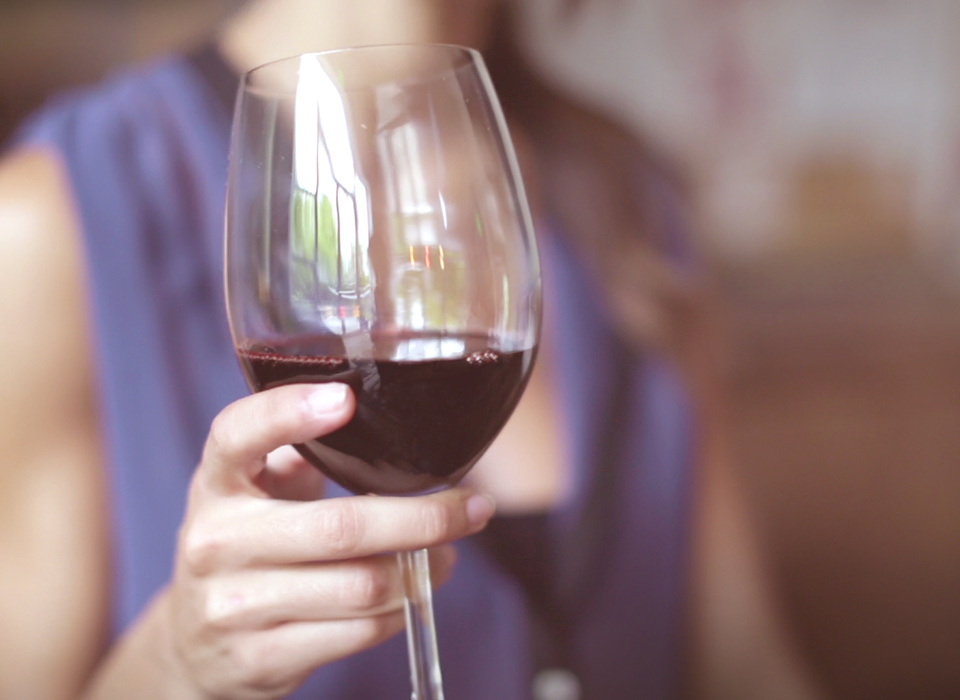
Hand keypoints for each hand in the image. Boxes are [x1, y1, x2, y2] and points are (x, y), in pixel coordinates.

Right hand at [162, 383, 495, 699]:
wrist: (193, 642)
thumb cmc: (245, 544)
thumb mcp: (253, 489)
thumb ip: (297, 449)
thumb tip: (383, 421)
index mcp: (216, 483)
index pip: (237, 435)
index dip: (289, 412)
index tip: (345, 398)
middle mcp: (216, 541)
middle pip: (341, 527)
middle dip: (424, 518)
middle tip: (473, 507)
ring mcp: (234, 606)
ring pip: (362, 586)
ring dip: (421, 570)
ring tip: (447, 554)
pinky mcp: (261, 658)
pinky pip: (357, 632)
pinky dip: (398, 610)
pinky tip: (408, 593)